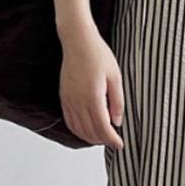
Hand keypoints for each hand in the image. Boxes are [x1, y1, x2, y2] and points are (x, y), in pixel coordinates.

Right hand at [59, 20, 124, 150]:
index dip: (112, 140)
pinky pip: (70, 122)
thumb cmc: (97, 55)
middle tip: (114, 141)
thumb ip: (117, 102)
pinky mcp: (64, 98)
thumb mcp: (115, 77)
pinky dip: (78, 131)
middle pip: (91, 132)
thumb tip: (117, 122)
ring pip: (79, 130)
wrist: (77, 41)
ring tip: (102, 138)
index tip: (120, 144)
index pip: (103, 128)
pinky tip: (87, 132)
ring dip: (91, 138)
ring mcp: (69, 101)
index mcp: (93, 97)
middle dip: (103, 140)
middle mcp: (78, 102)